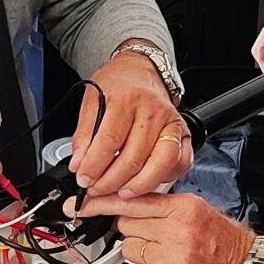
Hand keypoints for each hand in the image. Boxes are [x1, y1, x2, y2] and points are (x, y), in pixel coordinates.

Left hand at [69, 52, 188, 195]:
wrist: (141, 71)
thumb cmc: (117, 85)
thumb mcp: (91, 100)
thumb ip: (83, 135)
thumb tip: (79, 164)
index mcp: (126, 99)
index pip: (109, 141)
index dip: (94, 166)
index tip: (83, 179)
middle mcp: (153, 111)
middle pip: (133, 158)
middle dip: (111, 181)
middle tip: (97, 189)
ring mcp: (172, 123)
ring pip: (158, 165)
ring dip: (137, 186)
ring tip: (119, 193)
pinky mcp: (184, 134)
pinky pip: (179, 164)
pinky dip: (163, 179)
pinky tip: (146, 183)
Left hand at [91, 191, 252, 263]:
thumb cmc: (226, 243)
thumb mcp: (198, 211)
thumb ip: (163, 208)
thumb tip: (128, 207)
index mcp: (183, 207)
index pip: (132, 200)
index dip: (103, 203)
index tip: (82, 205)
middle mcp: (178, 228)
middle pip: (126, 227)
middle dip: (134, 234)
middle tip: (156, 240)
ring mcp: (175, 255)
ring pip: (130, 251)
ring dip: (141, 256)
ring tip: (165, 257)